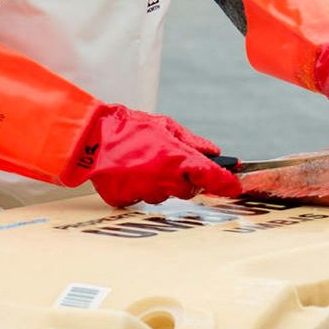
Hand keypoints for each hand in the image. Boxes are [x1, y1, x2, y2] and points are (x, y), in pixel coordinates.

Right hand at [69, 104, 242, 206]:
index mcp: (178, 159)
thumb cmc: (131, 129)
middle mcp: (165, 180)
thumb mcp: (168, 127)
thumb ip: (193, 143)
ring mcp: (146, 192)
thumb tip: (214, 152)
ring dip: (161, 184)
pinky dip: (139, 188)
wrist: (93, 139)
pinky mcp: (127, 201)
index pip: (211, 176)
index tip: (234, 188)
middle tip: (174, 164)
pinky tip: (131, 173)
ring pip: (164, 195)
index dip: (225, 183)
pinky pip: (141, 198)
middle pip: (189, 191)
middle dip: (187, 181)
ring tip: (145, 164)